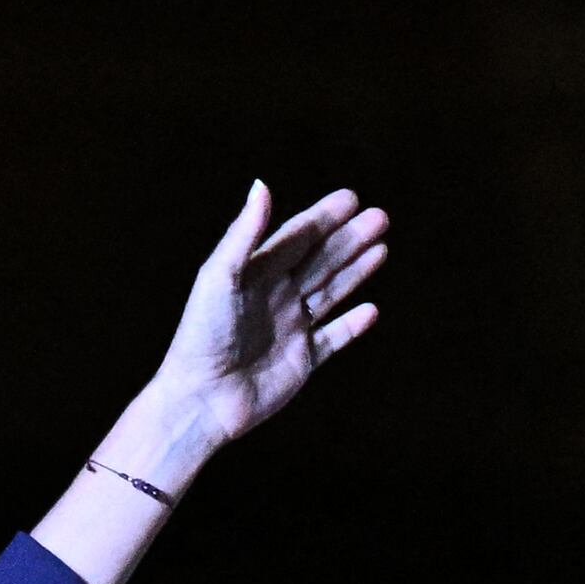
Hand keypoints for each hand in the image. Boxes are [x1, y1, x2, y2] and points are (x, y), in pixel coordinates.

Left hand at [130, 183, 388, 471]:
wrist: (202, 399)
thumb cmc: (202, 335)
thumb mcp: (220, 276)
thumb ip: (245, 232)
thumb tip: (262, 184)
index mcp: (256, 274)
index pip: (297, 238)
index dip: (324, 217)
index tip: (352, 198)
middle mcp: (276, 297)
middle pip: (320, 260)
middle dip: (350, 239)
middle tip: (380, 217)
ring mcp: (292, 329)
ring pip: (331, 292)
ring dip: (356, 271)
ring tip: (382, 248)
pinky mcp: (302, 362)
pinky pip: (333, 339)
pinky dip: (352, 325)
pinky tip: (371, 309)